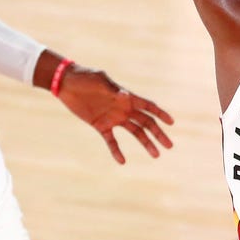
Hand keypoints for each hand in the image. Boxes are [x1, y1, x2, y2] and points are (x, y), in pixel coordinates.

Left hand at [55, 65, 174, 163]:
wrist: (67, 83)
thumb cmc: (85, 78)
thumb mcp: (99, 81)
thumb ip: (113, 90)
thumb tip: (126, 96)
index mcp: (126, 96)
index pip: (147, 106)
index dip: (160, 114)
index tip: (171, 123)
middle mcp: (123, 108)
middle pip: (145, 122)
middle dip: (158, 133)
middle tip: (169, 146)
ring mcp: (113, 118)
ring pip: (134, 132)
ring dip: (145, 143)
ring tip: (156, 155)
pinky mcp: (100, 125)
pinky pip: (111, 141)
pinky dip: (116, 151)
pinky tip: (122, 161)